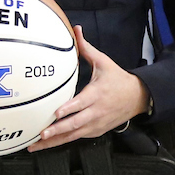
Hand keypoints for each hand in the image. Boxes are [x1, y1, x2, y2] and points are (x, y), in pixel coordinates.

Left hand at [28, 26, 149, 151]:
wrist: (137, 98)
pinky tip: (47, 145)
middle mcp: (96, 111)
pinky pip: (77, 137)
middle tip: (42, 133)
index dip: (69, 109)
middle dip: (58, 130)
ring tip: (37, 145)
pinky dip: (62, 141)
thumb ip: (86, 48)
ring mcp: (96, 124)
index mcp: (97, 94)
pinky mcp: (95, 131)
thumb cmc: (118, 80)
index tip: (56, 113)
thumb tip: (76, 30)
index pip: (82, 103)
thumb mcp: (104, 62)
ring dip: (55, 141)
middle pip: (76, 123)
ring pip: (74, 135)